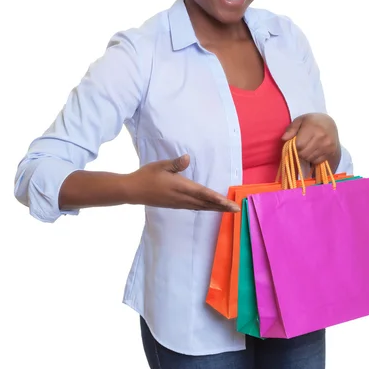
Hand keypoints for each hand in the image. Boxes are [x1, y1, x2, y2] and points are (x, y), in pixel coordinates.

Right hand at [124, 154, 239, 212]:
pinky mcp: (175, 205)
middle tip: (236, 209)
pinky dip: (205, 208)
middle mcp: (182, 198)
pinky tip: (208, 208)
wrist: (132, 191)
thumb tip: (187, 158)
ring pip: (201, 207)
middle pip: (206, 203)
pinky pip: (194, 207)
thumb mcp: (161, 165)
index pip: (203, 194)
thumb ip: (175, 163)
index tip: (229, 204)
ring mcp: (179, 203)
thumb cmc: (146, 176)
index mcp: (181, 187)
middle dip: (221, 206)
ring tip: (227, 210)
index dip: (218, 199)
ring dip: (215, 208)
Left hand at [281, 113, 340, 167]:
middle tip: (301, 146)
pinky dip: (313, 158)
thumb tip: (284, 139)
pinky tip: (314, 150)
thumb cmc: (312, 121)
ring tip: (308, 147)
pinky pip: (317, 161)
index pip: (299, 145)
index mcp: (313, 128)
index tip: (295, 143)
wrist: (330, 123)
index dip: (294, 146)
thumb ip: (291, 129)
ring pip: (309, 158)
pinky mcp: (331, 152)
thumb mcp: (300, 120)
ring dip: (306, 155)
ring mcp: (328, 145)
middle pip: (303, 153)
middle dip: (299, 152)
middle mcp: (322, 137)